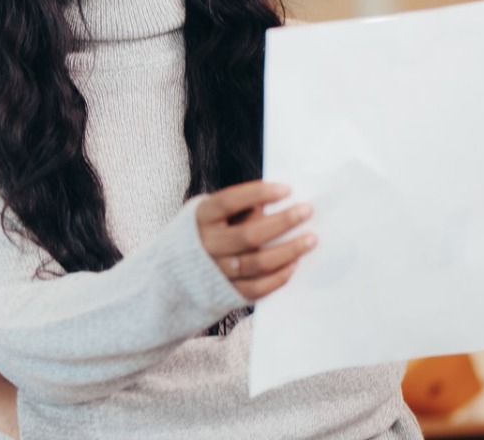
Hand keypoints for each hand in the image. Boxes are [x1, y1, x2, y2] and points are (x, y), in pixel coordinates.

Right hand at [196, 181, 315, 300]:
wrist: (173, 274)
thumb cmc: (202, 234)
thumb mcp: (211, 215)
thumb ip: (238, 209)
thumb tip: (275, 202)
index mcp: (200, 218)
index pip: (229, 202)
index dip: (258, 193)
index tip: (286, 189)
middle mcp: (206, 245)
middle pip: (248, 235)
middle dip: (282, 222)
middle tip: (307, 211)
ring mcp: (216, 271)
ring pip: (257, 263)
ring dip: (288, 251)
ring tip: (310, 239)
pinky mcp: (227, 293)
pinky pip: (257, 288)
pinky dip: (278, 277)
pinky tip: (294, 264)